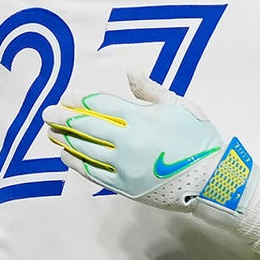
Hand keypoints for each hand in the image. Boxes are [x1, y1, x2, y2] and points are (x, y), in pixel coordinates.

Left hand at [43, 73, 251, 213]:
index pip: (101, 105)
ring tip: (52, 132)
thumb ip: (150, 90)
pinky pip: (93, 174)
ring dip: (66, 139)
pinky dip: (77, 164)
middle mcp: (128, 142)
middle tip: (47, 113)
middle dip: (64, 118)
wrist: (212, 178)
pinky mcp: (125, 187)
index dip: (80, 99)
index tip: (67, 96)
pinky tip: (67, 155)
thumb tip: (130, 72)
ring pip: (86, 151)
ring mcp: (124, 167)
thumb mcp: (179, 106)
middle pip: (87, 127)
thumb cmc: (198, 138)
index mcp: (142, 119)